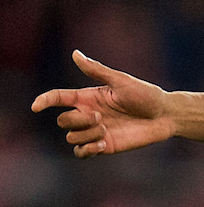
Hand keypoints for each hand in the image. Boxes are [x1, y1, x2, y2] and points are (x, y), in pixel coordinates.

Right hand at [31, 50, 177, 156]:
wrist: (164, 116)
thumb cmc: (145, 95)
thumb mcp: (121, 81)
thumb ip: (97, 71)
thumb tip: (75, 53)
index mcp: (88, 97)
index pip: (58, 98)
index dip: (44, 101)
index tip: (36, 107)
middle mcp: (88, 114)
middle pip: (62, 121)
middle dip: (76, 121)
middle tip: (100, 118)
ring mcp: (95, 131)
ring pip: (71, 137)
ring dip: (85, 135)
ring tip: (105, 130)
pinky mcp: (104, 145)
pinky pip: (82, 153)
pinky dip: (86, 150)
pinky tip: (102, 144)